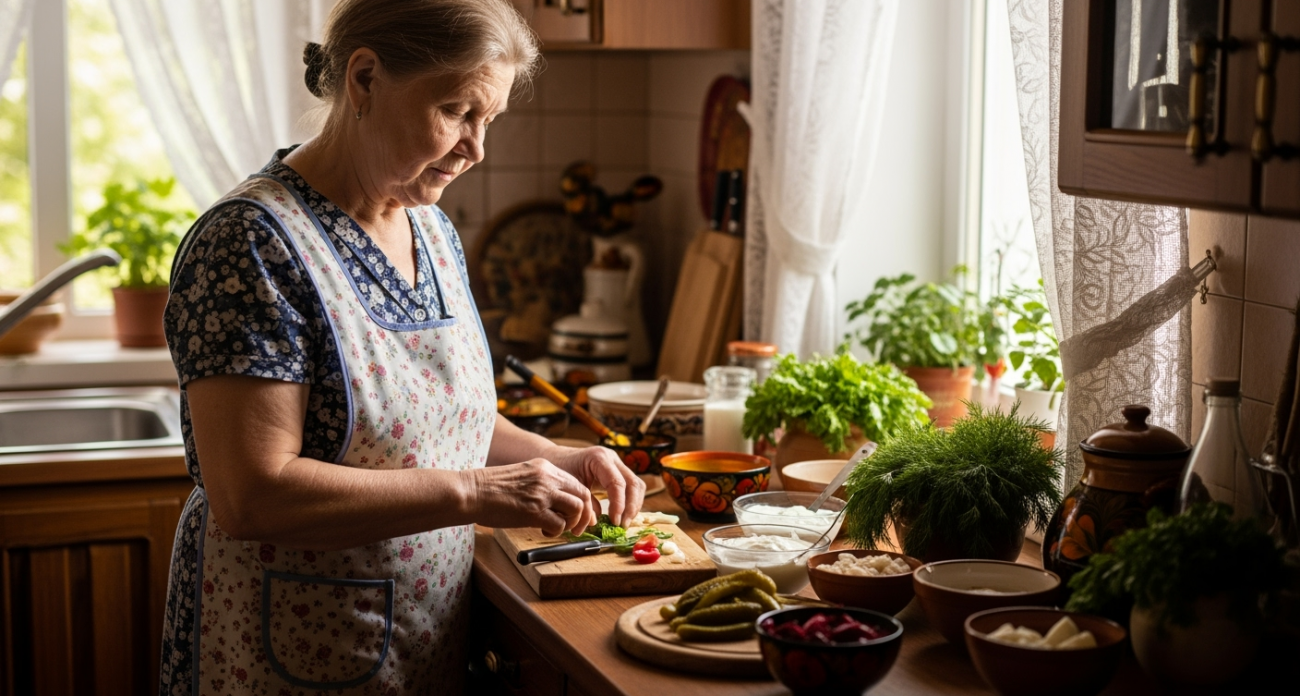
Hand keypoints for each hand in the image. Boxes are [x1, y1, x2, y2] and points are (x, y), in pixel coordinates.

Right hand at [465, 459, 597, 536]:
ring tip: (556, 528)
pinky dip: (555, 532)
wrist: (471, 491)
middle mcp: (547, 477)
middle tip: (574, 526)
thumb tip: (556, 503)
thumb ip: (540, 484)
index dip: (581, 501)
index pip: (576, 482)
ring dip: (570, 523)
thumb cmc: (489, 487)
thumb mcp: (522, 475)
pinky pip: (559, 525)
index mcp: (544, 466)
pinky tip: (542, 530)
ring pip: (576, 509)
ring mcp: (542, 494)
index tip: (577, 513)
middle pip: (583, 495)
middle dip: (583, 514)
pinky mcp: (535, 512)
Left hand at [546, 445, 645, 526]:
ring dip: (634, 506)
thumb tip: (596, 522)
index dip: (619, 504)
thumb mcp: (568, 486)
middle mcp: (612, 458)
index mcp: (599, 458)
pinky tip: (623, 516)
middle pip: (633, 483)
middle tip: (622, 525)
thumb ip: (583, 503)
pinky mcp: (619, 473)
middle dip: (630, 507)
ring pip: (637, 486)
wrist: (555, 458)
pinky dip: (631, 503)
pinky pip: (632, 488)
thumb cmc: (559, 470)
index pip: (617, 483)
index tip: (614, 522)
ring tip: (623, 523)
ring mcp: (617, 464)